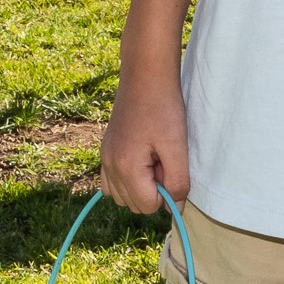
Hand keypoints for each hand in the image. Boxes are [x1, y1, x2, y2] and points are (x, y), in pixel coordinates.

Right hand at [98, 70, 189, 214]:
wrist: (145, 76)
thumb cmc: (164, 108)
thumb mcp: (177, 146)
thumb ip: (178, 180)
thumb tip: (177, 207)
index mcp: (126, 167)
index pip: (147, 206)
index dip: (166, 194)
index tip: (171, 167)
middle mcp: (109, 166)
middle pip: (134, 205)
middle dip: (153, 191)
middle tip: (164, 161)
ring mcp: (105, 158)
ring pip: (122, 197)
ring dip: (141, 187)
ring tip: (154, 159)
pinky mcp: (106, 151)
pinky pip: (112, 183)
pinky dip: (127, 181)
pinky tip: (142, 161)